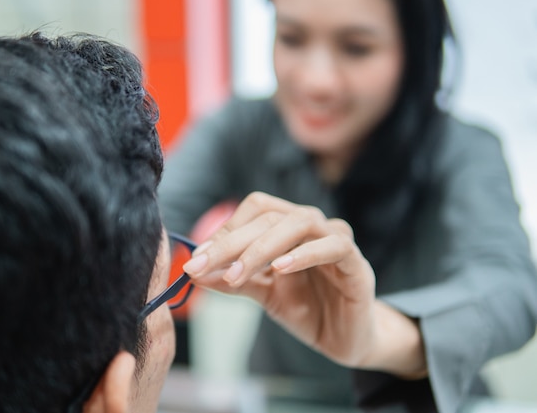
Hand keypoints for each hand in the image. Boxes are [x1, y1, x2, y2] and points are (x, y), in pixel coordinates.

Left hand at [183, 192, 426, 377]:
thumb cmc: (306, 308)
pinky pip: (333, 246)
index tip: (198, 259)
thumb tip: (193, 272)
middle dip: (232, 241)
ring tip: (236, 272)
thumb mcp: (262, 293)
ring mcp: (336, 239)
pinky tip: (280, 268)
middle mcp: (312, 225)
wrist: (344, 339)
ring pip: (299, 223)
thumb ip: (232, 280)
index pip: (255, 210)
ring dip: (261, 247)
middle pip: (270, 215)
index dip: (225, 230)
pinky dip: (304, 254)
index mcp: (289, 226)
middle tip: (204, 265)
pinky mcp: (356, 262)